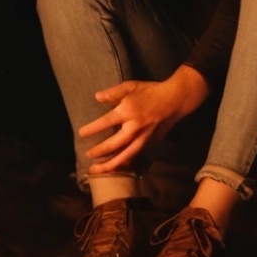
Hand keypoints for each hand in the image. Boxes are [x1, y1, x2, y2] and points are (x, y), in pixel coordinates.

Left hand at [80, 67, 210, 174]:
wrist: (176, 100)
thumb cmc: (151, 91)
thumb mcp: (131, 86)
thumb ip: (113, 93)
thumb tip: (97, 97)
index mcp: (127, 111)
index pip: (105, 123)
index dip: (92, 129)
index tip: (81, 133)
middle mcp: (134, 128)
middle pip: (113, 144)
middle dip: (99, 151)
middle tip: (88, 155)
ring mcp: (143, 138)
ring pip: (125, 156)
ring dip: (110, 164)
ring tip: (97, 170)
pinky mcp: (150, 143)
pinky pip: (134, 155)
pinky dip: (123, 162)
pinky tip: (114, 165)